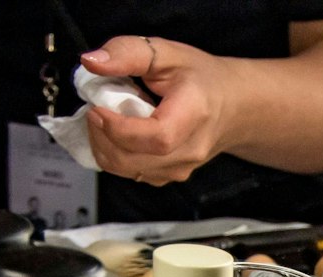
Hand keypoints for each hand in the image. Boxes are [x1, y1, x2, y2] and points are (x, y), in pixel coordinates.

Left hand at [80, 37, 235, 184]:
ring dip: (104, 146)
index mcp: (194, 115)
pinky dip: (114, 155)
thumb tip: (90, 62)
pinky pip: (131, 173)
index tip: (96, 108)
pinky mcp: (170, 177)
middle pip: (133, 160)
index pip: (156, 137)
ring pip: (127, 170)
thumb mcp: (166, 52)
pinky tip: (117, 134)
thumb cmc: (200, 78)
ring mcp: (181, 168)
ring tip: (105, 120)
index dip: (118, 128)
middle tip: (94, 110)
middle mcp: (190, 150)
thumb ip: (127, 53)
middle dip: (101, 137)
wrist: (232, 107)